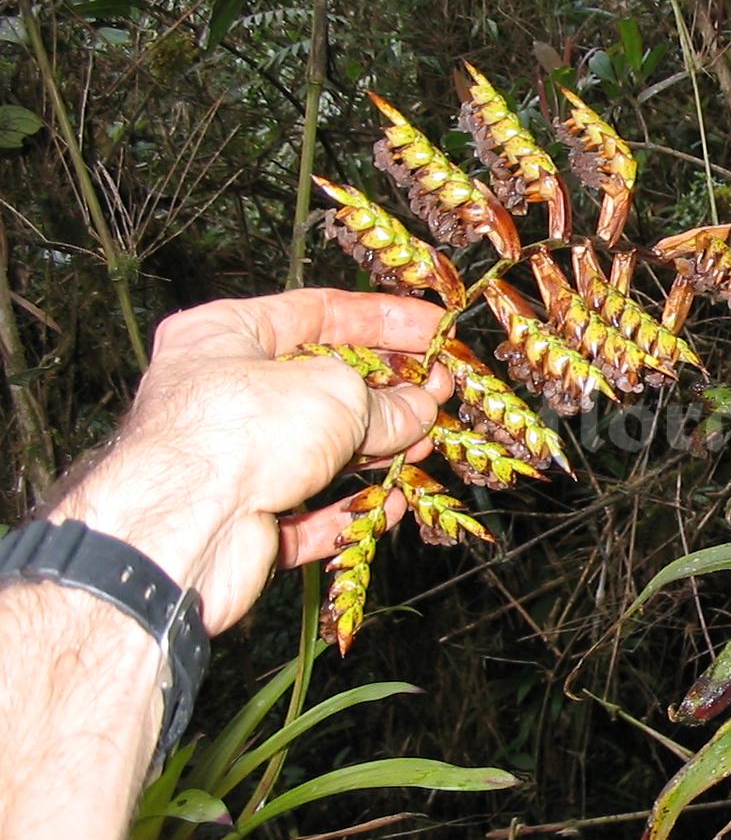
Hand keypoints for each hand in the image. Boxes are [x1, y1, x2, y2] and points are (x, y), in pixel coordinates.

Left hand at [49, 290, 451, 632]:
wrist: (183, 528)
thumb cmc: (246, 428)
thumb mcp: (335, 393)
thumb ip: (385, 400)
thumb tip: (419, 410)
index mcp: (223, 334)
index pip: (317, 311)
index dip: (384, 318)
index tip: (436, 330)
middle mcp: (222, 392)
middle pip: (320, 384)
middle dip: (387, 392)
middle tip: (440, 394)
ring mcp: (231, 458)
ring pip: (319, 450)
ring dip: (377, 451)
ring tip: (427, 447)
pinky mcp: (242, 518)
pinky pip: (306, 510)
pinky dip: (350, 508)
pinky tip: (392, 504)